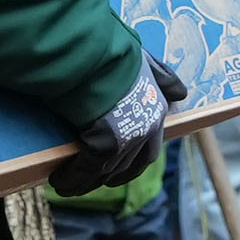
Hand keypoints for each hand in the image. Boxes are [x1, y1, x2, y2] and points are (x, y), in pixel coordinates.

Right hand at [55, 59, 176, 194]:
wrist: (95, 53)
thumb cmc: (114, 53)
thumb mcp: (145, 61)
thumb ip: (161, 76)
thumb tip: (181, 91)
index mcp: (157, 109)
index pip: (150, 146)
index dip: (134, 159)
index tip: (119, 167)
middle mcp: (148, 128)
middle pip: (132, 165)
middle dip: (113, 176)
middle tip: (93, 181)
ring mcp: (130, 138)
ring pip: (107, 171)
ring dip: (86, 182)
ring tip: (67, 186)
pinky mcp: (107, 144)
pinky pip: (86, 170)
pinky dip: (72, 178)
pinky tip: (58, 181)